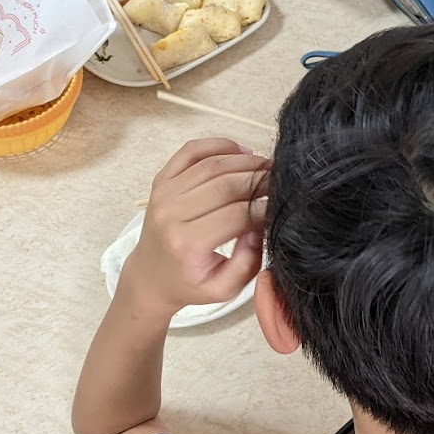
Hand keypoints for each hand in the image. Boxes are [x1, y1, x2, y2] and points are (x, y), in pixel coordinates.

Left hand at [120, 139, 268, 318]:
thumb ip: (248, 261)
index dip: (265, 207)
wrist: (151, 276)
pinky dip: (219, 145)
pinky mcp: (161, 181)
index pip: (236, 215)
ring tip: (268, 167)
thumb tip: (259, 225)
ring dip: (246, 161)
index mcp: (187, 244)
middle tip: (282, 181)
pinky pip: (191, 151)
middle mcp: (171, 214)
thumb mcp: (225, 288)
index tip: (282, 206)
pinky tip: (241, 152)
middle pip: (226, 184)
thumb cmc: (191, 283)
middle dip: (260, 179)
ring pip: (212, 164)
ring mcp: (163, 194)